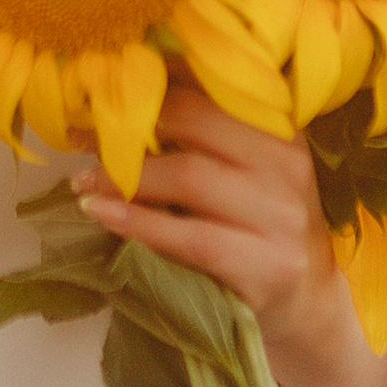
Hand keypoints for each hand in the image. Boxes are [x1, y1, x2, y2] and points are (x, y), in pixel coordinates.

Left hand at [71, 82, 386, 386]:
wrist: (304, 299)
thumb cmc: (256, 221)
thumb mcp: (246, 166)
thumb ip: (202, 132)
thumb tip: (119, 96)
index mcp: (279, 127)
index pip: (209, 88)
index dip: (149, 86)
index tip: (100, 91)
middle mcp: (285, 165)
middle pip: (196, 122)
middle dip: (130, 126)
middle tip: (81, 136)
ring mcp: (279, 217)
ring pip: (189, 177)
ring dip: (125, 177)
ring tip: (83, 181)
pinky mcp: (266, 267)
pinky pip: (190, 238)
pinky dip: (138, 224)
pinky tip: (102, 213)